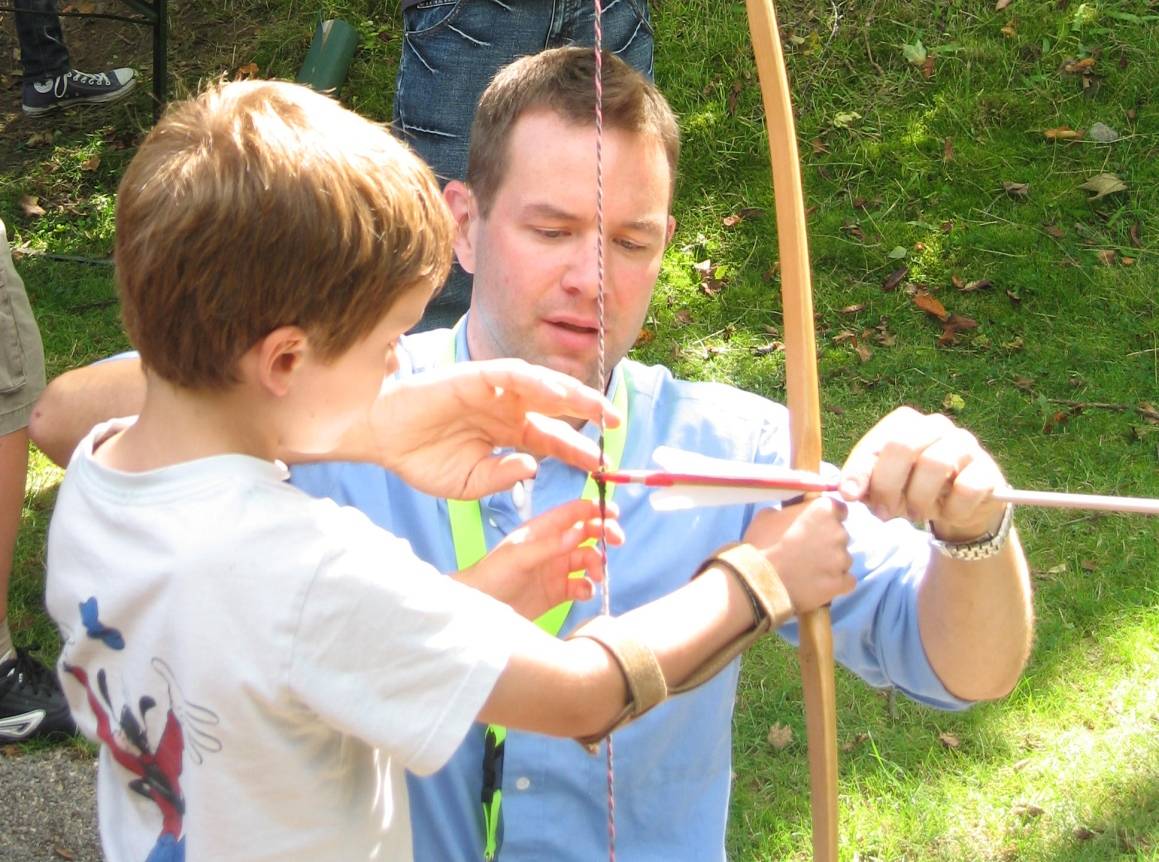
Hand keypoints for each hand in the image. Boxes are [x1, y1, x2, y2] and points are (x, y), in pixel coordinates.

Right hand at [369, 359, 621, 499]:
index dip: (580, 451)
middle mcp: (508, 409)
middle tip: (619, 424)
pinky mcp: (474, 376)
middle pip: (558, 408)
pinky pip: (511, 375)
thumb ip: (501, 477)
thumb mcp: (469, 484)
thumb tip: (534, 468)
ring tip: (599, 407)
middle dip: (590, 414)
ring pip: (542, 386)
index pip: (554, 440)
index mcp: (509, 434)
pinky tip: (557, 396)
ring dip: (573, 394)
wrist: (382, 438)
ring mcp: (493, 392)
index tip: (605, 467)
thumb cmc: (422, 459)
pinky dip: (536, 382)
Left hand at [455, 499, 623, 619]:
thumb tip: (580, 531)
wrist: (479, 608)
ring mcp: (556, 569)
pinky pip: (582, 585)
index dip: (594, 509)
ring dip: (597, 564)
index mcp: (542, 530)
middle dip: (604, 534)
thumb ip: (550, 545)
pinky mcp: (558, 592)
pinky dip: (588, 587)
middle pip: (586, 534)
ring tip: (595, 575)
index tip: (614, 513)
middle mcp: (552, 546)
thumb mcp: (520, 556)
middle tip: (617, 541)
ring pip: (588, 560)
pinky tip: (583, 592)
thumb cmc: (493, 574)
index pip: (573, 512)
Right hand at [742, 497, 853, 613]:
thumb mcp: (769, 514)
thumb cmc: (761, 543)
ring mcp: (842, 559)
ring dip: (831, 563)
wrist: (758, 580)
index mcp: (824, 510)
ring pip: (843, 559)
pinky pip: (847, 581)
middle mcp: (839, 532)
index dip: (827, 519)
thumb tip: (796, 512)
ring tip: (809, 572)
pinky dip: (836, 583)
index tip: (814, 527)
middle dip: (827, 542)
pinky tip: (819, 585)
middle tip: (807, 551)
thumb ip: (791, 510)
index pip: (839, 509)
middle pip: (840, 535)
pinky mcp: (841, 583)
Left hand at [838, 406, 1007, 540]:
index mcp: (904, 423)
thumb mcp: (883, 487)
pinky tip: (947, 513)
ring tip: (915, 515)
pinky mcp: (987, 468)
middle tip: (885, 512)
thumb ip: (862, 484)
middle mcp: (934, 425)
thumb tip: (845, 492)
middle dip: (888, 485)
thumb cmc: (913, 489)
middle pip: (902, 446)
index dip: (860, 471)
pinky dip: (952, 508)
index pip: (875, 443)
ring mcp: (964, 443)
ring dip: (919, 499)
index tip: (850, 497)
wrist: (959, 505)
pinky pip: (967, 488)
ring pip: (935, 464)